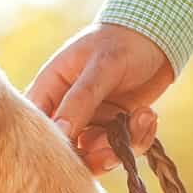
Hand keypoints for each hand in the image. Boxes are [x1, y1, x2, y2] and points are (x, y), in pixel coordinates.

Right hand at [26, 22, 174, 173]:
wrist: (155, 36)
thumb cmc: (120, 42)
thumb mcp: (100, 66)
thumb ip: (79, 100)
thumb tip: (59, 133)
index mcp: (48, 91)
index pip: (37, 130)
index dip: (52, 149)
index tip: (79, 150)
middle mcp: (64, 112)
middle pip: (66, 153)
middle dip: (94, 156)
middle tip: (115, 150)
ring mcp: (88, 123)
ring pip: (96, 156)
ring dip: (122, 144)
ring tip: (143, 116)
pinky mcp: (112, 129)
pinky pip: (120, 149)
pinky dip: (138, 139)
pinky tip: (148, 115)